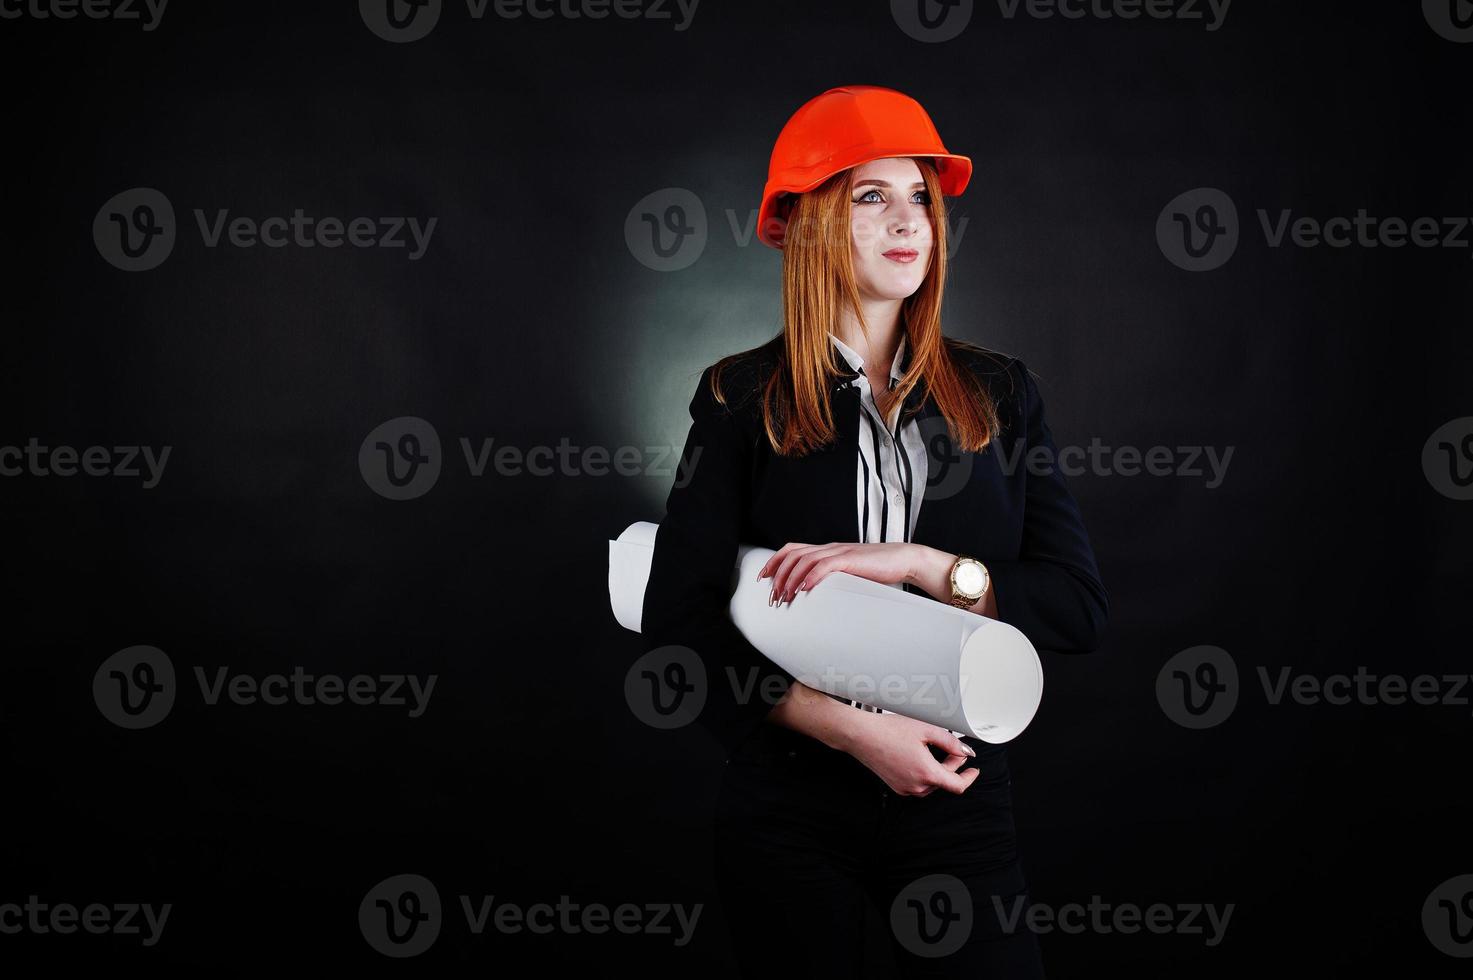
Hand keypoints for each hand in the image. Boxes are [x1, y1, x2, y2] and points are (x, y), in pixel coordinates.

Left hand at [757, 541, 917, 605]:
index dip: (774, 561)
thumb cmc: (878, 569)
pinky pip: (825, 565)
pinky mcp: (851, 559)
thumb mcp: (849, 573)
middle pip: (793, 554)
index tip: (763, 577)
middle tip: (772, 595)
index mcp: (828, 550)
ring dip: (791, 579)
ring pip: (805, 560)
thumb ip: (832, 578)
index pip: (793, 549)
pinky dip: (812, 576)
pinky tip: (805, 589)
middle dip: (778, 574)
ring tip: (785, 596)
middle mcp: (830, 548)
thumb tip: (814, 594)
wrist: (903, 560)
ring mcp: (840, 552)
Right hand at [840, 710, 980, 796]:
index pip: (957, 785)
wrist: (860, 735)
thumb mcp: (926, 730)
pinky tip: (921, 757)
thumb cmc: (888, 731)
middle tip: (955, 750)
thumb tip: (965, 751)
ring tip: (938, 752)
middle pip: (944, 782)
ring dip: (938, 770)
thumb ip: (951, 742)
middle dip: (952, 766)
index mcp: (927, 774)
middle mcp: (916, 786)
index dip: (969, 778)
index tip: (973, 770)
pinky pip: (917, 784)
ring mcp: (904, 787)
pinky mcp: (895, 785)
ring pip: (931, 784)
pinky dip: (924, 773)